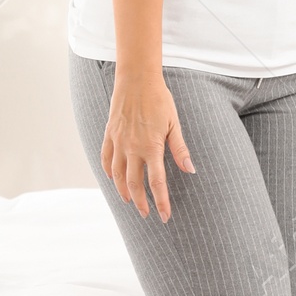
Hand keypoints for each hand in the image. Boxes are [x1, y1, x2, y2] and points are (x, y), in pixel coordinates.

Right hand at [100, 72, 194, 219]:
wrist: (137, 79)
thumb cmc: (159, 100)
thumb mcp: (174, 124)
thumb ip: (180, 149)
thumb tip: (190, 170)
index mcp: (151, 147)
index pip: (156, 183)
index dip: (161, 202)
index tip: (165, 216)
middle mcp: (131, 148)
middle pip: (134, 184)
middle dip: (140, 202)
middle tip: (146, 214)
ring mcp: (118, 142)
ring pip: (116, 175)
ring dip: (123, 191)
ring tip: (129, 201)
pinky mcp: (109, 134)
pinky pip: (105, 158)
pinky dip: (108, 172)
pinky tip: (113, 179)